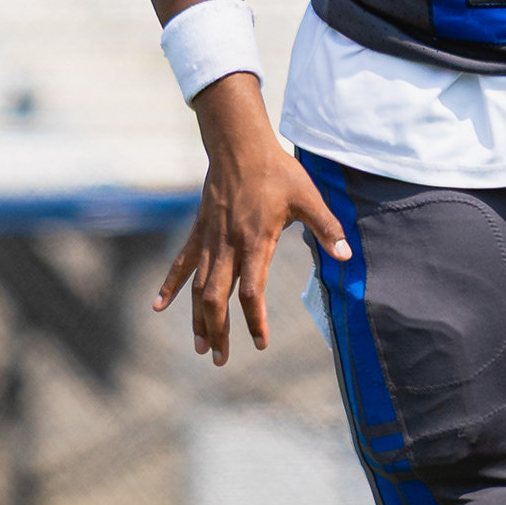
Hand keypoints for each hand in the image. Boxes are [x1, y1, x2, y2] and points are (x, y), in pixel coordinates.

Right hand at [154, 73, 350, 363]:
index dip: (255, 319)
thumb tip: (347, 255)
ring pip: (198, 287)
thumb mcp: (308, 197)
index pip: (251, 291)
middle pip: (217, 298)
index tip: (260, 342)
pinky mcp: (199, 231)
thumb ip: (327, 228)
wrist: (240, 145)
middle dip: (218, 330)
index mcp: (255, 241)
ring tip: (200, 347)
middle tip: (220, 359)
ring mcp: (210, 239)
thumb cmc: (277, 171)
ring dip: (198, 318)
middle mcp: (228, 246)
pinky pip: (182, 263)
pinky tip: (157, 306)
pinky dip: (169, 285)